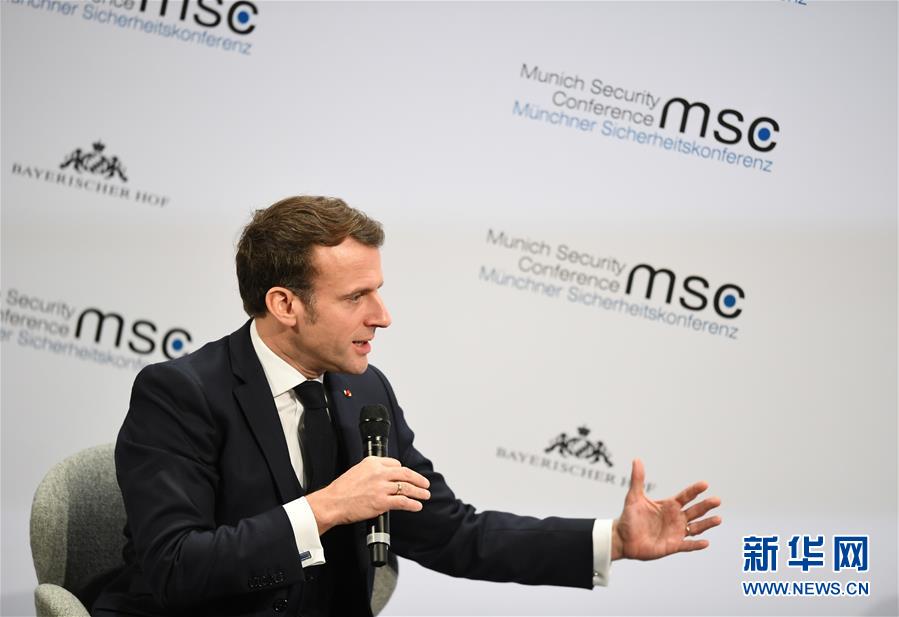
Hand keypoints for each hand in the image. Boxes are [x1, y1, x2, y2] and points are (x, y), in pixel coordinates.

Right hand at [306, 456, 430, 533]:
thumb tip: (385, 476)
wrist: (332, 503)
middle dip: (418, 479)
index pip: (396, 463)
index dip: (404, 471)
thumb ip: (372, 471)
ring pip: (406, 488)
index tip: (408, 476)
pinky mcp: (381, 502)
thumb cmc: (341, 490)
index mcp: (372, 462)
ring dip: (419, 492)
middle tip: (425, 484)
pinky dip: (412, 504)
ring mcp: (381, 487)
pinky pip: (402, 502)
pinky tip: (417, 506)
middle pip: (405, 474)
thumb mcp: (357, 470)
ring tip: (425, 495)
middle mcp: (378, 473)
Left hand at [612, 459, 720, 560]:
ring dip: (707, 524)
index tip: (704, 484)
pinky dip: (696, 545)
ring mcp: (676, 532)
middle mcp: (676, 518)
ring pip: (696, 528)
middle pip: (695, 511)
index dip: (694, 490)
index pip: (685, 496)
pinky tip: (706, 543)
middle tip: (717, 500)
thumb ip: (637, 479)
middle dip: (706, 505)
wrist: (623, 539)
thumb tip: (637, 459)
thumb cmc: (629, 518)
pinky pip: (687, 546)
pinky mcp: (672, 546)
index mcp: (669, 506)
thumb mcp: (634, 497)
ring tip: (718, 519)